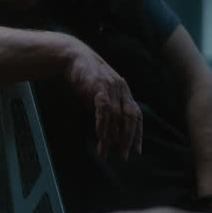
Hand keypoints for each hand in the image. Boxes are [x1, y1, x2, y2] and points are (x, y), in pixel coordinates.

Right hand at [65, 41, 142, 160]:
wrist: (74, 57)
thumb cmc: (85, 76)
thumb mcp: (98, 94)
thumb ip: (104, 109)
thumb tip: (105, 130)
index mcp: (124, 91)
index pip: (136, 115)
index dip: (137, 133)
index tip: (137, 150)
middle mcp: (122, 90)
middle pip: (130, 118)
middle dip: (128, 139)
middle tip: (124, 156)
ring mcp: (112, 88)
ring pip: (117, 117)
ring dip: (112, 136)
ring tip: (107, 152)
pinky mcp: (99, 87)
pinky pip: (104, 110)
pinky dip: (103, 124)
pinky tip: (100, 136)